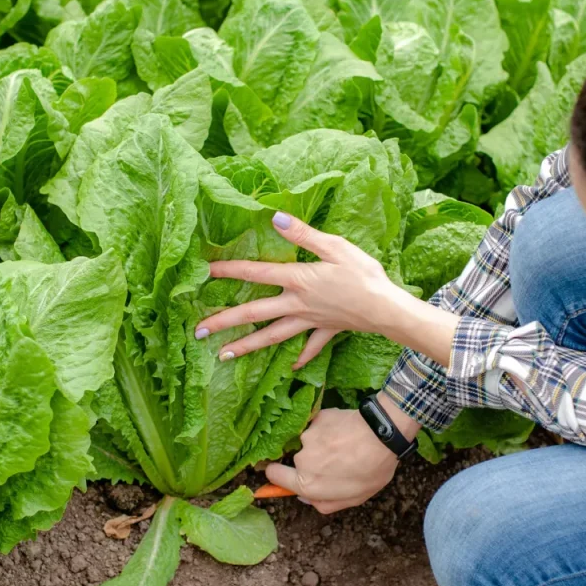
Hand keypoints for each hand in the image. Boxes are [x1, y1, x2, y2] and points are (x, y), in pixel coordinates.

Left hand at [197, 212, 412, 367]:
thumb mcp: (335, 246)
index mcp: (297, 280)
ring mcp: (310, 321)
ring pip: (272, 336)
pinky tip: (292, 366)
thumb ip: (304, 234)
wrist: (387, 309)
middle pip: (254, 313)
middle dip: (224, 322)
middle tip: (198, 332)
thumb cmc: (364, 275)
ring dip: (247, 347)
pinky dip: (302, 356)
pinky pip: (311, 346)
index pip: (256, 273)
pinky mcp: (327, 331)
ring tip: (223, 356)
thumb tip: (275, 218)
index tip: (205, 271)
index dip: (229, 269)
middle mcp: (297, 304)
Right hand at [264, 395, 418, 513]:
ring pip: (310, 442)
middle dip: (312, 461)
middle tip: (337, 461)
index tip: (287, 473)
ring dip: (323, 444)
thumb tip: (305, 498)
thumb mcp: (353, 499)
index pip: (274, 476)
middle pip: (297, 460)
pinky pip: (318, 426)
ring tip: (346, 444)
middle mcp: (301, 458)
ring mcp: (308, 435)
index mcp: (307, 483)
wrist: (382, 435)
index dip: (278, 475)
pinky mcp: (318, 417)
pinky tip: (346, 431)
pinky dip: (329, 429)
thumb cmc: (371, 471)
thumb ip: (324, 503)